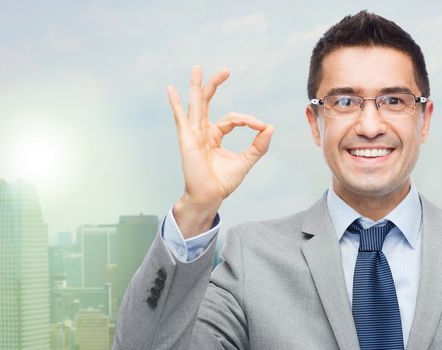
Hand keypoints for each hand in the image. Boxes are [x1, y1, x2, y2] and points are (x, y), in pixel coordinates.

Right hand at [168, 65, 273, 236]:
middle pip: (208, 102)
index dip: (248, 120)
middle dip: (215, 85)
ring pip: (196, 105)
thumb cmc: (223, 182)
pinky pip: (181, 119)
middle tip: (226, 70)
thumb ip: (258, 145)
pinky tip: (171, 90)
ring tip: (197, 68)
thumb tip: (270, 127)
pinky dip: (176, 104)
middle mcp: (203, 131)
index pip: (233, 119)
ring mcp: (194, 134)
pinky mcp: (187, 140)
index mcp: (215, 135)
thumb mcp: (246, 161)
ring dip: (197, 86)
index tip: (260, 126)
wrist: (210, 196)